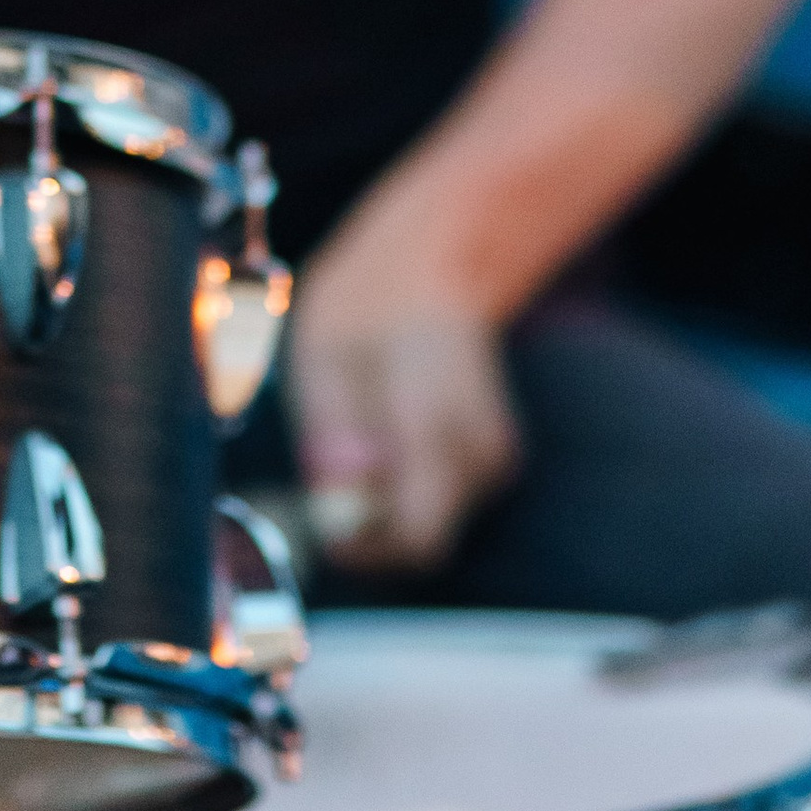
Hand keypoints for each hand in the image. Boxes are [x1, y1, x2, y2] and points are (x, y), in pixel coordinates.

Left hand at [285, 219, 520, 571]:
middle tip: (323, 472)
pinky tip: (383, 434)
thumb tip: (336, 501)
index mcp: (437, 418)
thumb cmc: (365, 303)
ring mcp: (492, 456)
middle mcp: (479, 448)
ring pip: (430, 519)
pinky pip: (439, 497)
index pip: (417, 535)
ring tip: (353, 435)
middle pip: (422, 536)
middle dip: (368, 523)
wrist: (431, 264)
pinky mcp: (491, 459)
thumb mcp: (325, 355)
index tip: (317, 523)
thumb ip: (336, 430)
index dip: (363, 546)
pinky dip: (403, 484)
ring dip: (384, 501)